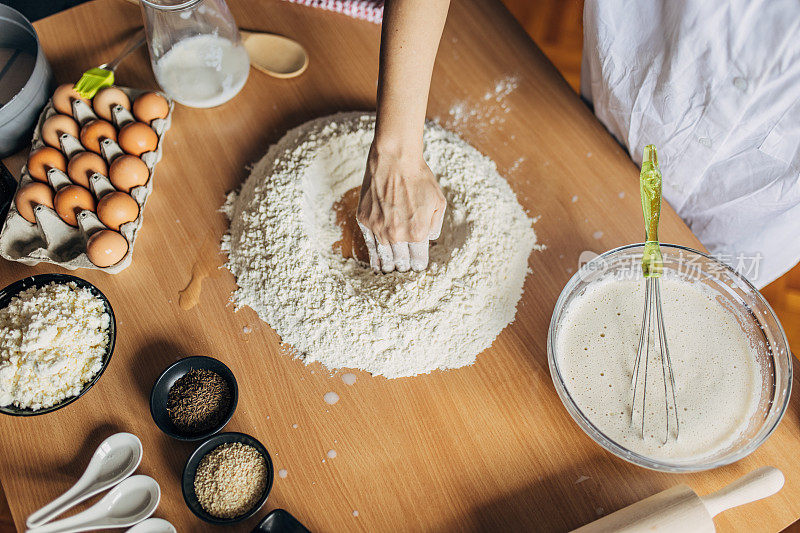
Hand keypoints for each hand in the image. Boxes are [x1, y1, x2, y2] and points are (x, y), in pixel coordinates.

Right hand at [356, 143, 445, 271]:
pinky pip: (369, 244)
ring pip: (384, 255)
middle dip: (404, 265)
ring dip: (389, 265)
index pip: (418, 259)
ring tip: (391, 270)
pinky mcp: (365, 220)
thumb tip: (429, 239)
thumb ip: (435, 225)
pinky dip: (373, 256)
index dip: (418, 264)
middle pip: (401, 260)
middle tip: (405, 267)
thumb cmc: (419, 178)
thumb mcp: (439, 202)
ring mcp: (379, 228)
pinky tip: (376, 264)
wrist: (395, 160)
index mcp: (418, 232)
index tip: (418, 266)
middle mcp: (397, 234)